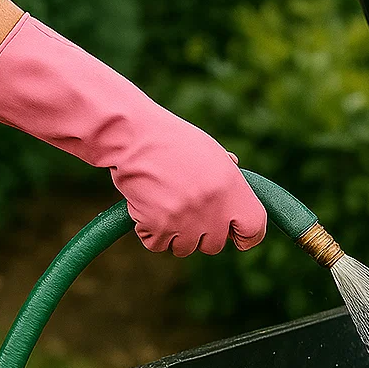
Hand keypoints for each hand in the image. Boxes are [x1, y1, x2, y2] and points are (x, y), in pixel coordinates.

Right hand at [0, 15, 266, 255]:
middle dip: (199, 233)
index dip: (244, 234)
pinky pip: (156, 244)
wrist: (112, 119)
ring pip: (185, 248)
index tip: (234, 234)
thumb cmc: (153, 130)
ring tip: (155, 197)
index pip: (256, 229)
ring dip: (168, 232)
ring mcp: (189, 210)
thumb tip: (241, 175)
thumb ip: (223, 168)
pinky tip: (138, 204)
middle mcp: (217, 196)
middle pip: (217, 246)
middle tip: (178, 205)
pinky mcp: (158, 219)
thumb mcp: (199, 144)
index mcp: (232, 178)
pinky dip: (145, 232)